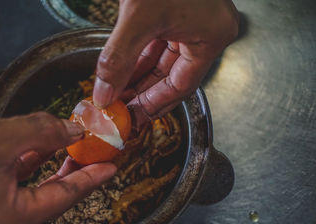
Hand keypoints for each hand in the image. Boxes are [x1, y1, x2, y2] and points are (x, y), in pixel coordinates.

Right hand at [0, 104, 115, 223]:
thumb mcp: (2, 135)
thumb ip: (45, 133)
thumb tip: (76, 130)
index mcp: (4, 218)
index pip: (61, 198)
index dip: (89, 179)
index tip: (111, 167)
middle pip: (47, 198)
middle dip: (72, 174)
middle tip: (97, 156)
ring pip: (29, 191)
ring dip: (51, 169)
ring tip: (75, 151)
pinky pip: (11, 187)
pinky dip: (28, 168)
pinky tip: (42, 151)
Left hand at [93, 0, 238, 125]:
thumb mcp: (139, 17)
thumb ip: (119, 58)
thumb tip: (104, 93)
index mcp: (210, 36)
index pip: (182, 85)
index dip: (156, 105)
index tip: (135, 118)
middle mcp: (203, 31)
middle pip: (169, 76)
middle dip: (142, 93)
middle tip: (121, 111)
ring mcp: (187, 21)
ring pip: (159, 61)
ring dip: (136, 77)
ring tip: (115, 96)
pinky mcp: (170, 12)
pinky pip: (153, 44)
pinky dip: (135, 58)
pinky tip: (119, 71)